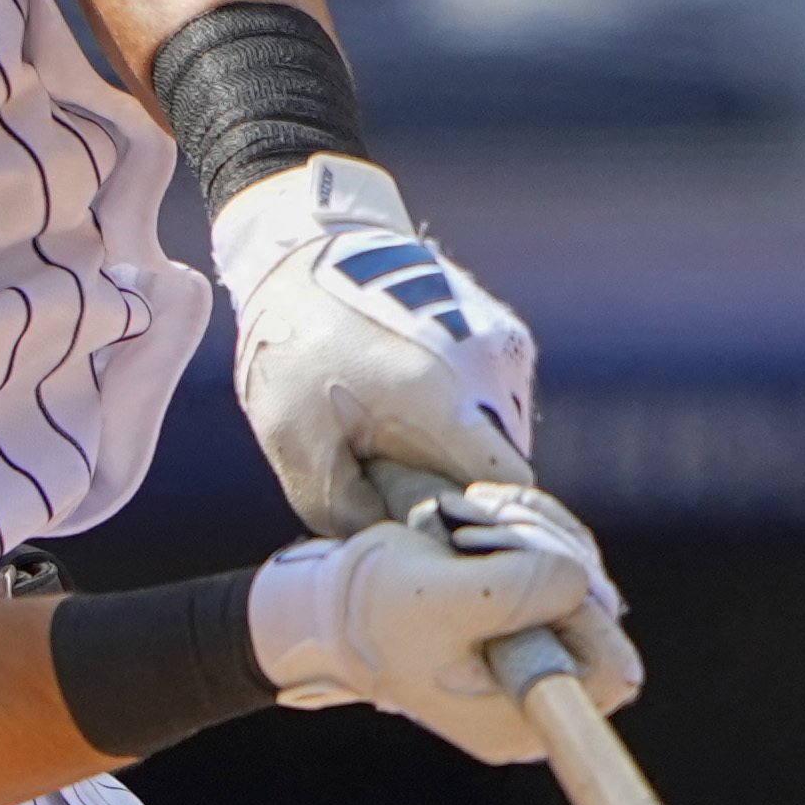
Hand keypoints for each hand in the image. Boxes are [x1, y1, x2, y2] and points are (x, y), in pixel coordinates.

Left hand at [209, 159, 542, 539]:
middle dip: (468, 497)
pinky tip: (415, 411)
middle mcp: (490, 372)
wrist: (308, 250)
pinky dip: (468, 421)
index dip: (479, 530)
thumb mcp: (299, 446)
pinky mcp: (504, 336)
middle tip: (410, 500)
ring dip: (467, 457)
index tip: (441, 541)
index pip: (504, 499)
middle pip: (510, 475)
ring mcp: (503, 349)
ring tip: (405, 448)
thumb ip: (350, 515)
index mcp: (445, 403)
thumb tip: (398, 555)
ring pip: (506, 440)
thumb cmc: (294, 348)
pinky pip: (499, 403)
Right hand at [247, 480, 639, 764]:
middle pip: (602, 615)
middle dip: (549, 556)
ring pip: (582, 580)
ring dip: (532, 534)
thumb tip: (580, 580)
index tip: (536, 570)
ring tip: (467, 523)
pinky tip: (478, 518)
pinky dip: (526, 532)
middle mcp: (539, 698)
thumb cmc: (377, 610)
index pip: (614, 671)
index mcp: (523, 717)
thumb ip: (515, 591)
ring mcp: (535, 658)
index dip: (590, 613)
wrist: (334, 606)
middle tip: (480, 533)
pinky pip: (559, 566)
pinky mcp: (527, 620)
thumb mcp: (441, 598)